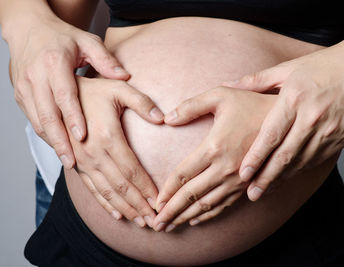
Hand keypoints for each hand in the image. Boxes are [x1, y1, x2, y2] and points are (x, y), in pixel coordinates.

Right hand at [6, 13, 129, 168]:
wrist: (29, 30)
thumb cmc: (63, 38)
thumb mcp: (87, 42)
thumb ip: (106, 59)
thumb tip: (125, 75)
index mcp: (54, 62)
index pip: (64, 94)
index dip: (72, 116)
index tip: (82, 136)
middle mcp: (36, 76)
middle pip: (47, 114)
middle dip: (60, 140)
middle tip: (72, 161)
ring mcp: (25, 87)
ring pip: (38, 121)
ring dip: (52, 142)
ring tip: (68, 160)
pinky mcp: (21, 96)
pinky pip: (33, 120)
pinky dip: (46, 135)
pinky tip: (60, 147)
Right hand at [69, 77, 163, 226]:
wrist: (60, 95)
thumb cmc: (95, 90)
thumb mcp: (120, 89)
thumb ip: (142, 103)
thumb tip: (163, 118)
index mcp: (108, 137)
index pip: (132, 170)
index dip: (147, 188)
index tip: (160, 201)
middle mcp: (94, 153)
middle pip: (121, 186)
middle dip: (139, 205)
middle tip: (156, 220)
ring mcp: (83, 161)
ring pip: (107, 192)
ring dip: (126, 209)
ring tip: (141, 222)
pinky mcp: (76, 165)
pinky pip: (91, 189)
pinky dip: (105, 203)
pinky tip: (117, 214)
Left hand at [153, 87, 276, 231]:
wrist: (286, 119)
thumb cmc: (250, 104)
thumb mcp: (220, 96)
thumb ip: (191, 106)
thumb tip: (168, 119)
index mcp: (214, 147)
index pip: (182, 176)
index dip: (166, 192)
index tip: (154, 203)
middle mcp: (225, 168)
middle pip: (191, 195)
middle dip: (171, 212)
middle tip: (156, 225)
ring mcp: (238, 179)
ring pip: (206, 205)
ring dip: (186, 217)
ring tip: (171, 226)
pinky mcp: (248, 184)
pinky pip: (225, 205)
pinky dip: (208, 215)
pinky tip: (196, 220)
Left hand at [222, 43, 343, 200]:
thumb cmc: (323, 66)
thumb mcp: (288, 69)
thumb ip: (257, 80)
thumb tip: (229, 83)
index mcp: (294, 99)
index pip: (271, 135)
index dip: (256, 157)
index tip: (243, 174)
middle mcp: (311, 118)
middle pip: (285, 155)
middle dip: (266, 178)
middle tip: (251, 195)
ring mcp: (329, 130)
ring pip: (301, 162)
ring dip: (282, 178)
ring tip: (265, 191)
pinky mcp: (341, 138)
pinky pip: (317, 160)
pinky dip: (300, 171)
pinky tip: (287, 178)